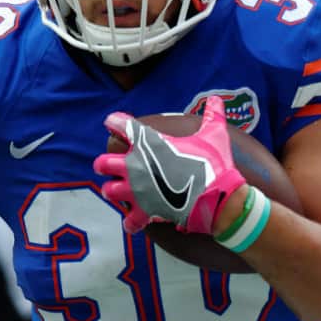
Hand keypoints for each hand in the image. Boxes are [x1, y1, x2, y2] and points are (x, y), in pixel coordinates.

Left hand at [93, 95, 244, 232]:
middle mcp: (136, 165)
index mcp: (149, 143)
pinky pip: (130, 220)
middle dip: (104, 164)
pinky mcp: (145, 211)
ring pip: (109, 191)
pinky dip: (131, 221)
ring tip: (118, 191)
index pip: (121, 125)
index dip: (115, 122)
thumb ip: (212, 116)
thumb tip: (217, 99)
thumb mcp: (214, 135)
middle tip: (108, 165)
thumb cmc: (213, 163)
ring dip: (113, 190)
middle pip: (104, 163)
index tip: (113, 121)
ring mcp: (137, 190)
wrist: (216, 196)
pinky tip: (134, 220)